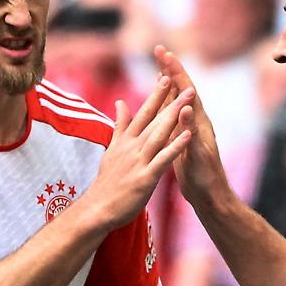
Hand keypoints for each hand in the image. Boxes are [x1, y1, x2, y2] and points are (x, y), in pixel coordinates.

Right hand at [75, 75, 193, 231]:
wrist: (97, 209)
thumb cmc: (108, 182)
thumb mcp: (112, 149)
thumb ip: (119, 125)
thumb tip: (121, 102)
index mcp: (125, 141)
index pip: (142, 113)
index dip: (154, 95)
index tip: (165, 76)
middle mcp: (132, 147)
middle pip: (152, 119)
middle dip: (168, 99)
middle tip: (181, 80)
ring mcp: (138, 161)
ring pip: (159, 134)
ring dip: (175, 115)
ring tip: (188, 100)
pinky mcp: (145, 177)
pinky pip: (163, 159)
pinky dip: (176, 146)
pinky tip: (188, 135)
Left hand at [153, 46, 230, 206]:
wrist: (207, 194)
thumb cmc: (190, 166)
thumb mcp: (176, 138)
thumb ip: (170, 117)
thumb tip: (162, 97)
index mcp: (188, 120)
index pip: (177, 90)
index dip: (168, 70)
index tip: (158, 51)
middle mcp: (198, 123)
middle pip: (187, 92)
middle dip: (176, 71)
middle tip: (165, 51)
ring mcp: (201, 137)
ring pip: (194, 110)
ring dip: (185, 91)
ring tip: (175, 74)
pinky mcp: (201, 153)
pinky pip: (195, 136)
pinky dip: (190, 123)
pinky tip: (185, 111)